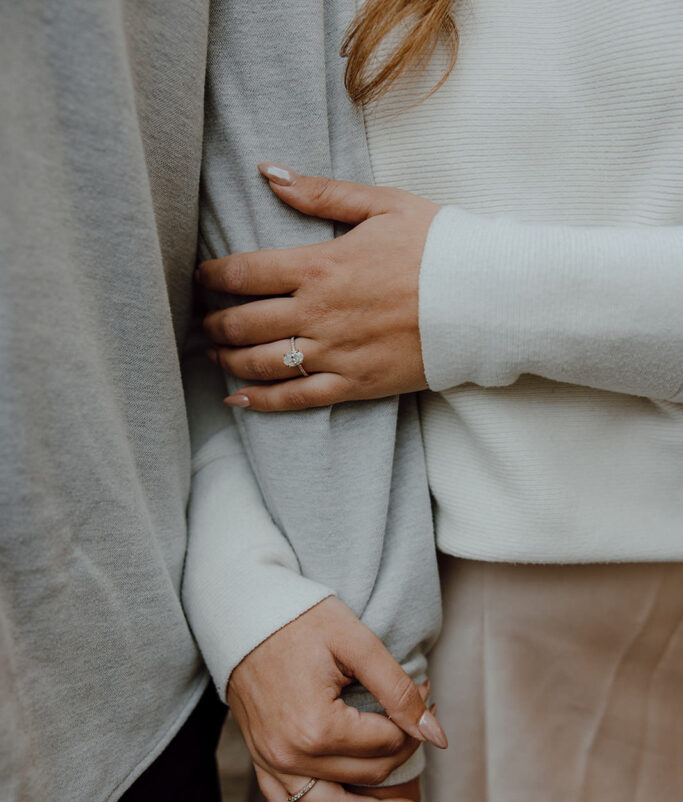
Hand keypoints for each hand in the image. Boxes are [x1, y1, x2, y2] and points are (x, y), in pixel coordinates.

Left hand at [197, 164, 439, 411]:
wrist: (487, 299)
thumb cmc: (439, 246)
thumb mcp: (383, 204)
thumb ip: (321, 192)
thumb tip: (269, 173)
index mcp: (321, 266)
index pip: (245, 273)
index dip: (211, 277)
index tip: (200, 278)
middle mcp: (319, 313)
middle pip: (242, 323)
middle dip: (212, 322)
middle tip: (200, 319)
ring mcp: (335, 353)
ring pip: (261, 363)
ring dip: (227, 359)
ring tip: (212, 354)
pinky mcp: (354, 384)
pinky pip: (296, 398)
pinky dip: (261, 401)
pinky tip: (237, 398)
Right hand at [229, 597, 445, 801]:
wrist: (244, 616)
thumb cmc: (300, 621)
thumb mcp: (357, 644)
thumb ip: (398, 692)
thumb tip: (436, 735)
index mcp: (318, 727)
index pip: (386, 745)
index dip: (413, 725)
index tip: (428, 698)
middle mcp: (291, 755)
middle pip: (366, 777)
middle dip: (401, 757)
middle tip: (423, 731)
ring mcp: (272, 764)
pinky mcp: (261, 763)